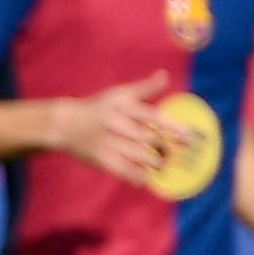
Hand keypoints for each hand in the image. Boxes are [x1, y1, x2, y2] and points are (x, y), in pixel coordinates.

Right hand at [49, 71, 171, 183]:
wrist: (64, 123)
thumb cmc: (97, 107)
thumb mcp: (118, 94)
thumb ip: (144, 88)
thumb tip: (164, 75)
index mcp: (124, 107)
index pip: (153, 117)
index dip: (173, 128)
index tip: (189, 137)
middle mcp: (116, 124)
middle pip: (148, 139)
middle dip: (164, 149)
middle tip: (173, 153)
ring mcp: (107, 142)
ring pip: (139, 156)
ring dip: (155, 163)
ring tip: (162, 165)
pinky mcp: (99, 158)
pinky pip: (122, 170)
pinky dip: (135, 176)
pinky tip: (143, 178)